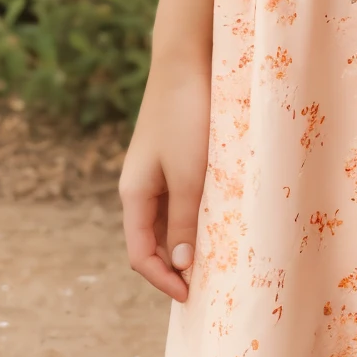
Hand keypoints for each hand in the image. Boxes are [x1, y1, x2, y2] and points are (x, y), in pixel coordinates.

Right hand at [119, 53, 211, 301]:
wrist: (187, 60)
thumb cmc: (186, 117)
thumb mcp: (188, 175)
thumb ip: (185, 222)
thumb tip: (183, 267)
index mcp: (134, 194)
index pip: (140, 255)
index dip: (163, 281)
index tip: (193, 297)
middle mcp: (140, 186)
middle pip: (154, 240)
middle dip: (178, 265)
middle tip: (213, 282)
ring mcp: (157, 170)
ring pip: (171, 219)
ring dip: (191, 240)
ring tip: (222, 255)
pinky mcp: (176, 154)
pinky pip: (183, 196)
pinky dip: (198, 214)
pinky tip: (223, 217)